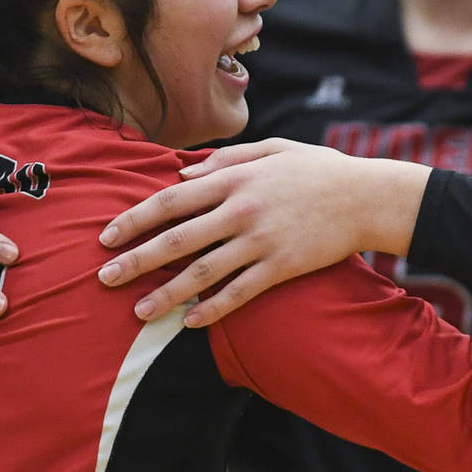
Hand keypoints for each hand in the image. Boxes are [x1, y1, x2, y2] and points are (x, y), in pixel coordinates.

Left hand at [96, 139, 427, 326]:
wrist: (366, 197)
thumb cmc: (317, 170)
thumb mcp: (272, 149)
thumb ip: (226, 159)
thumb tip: (182, 176)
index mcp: (235, 178)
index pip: (171, 201)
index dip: (135, 219)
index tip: (107, 236)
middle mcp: (242, 210)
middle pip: (177, 238)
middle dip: (136, 260)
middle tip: (104, 278)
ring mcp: (261, 241)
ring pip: (202, 272)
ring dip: (166, 294)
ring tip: (139, 311)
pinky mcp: (282, 267)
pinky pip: (240, 293)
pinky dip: (212, 309)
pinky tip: (189, 322)